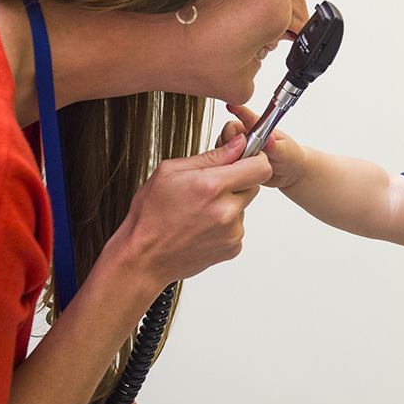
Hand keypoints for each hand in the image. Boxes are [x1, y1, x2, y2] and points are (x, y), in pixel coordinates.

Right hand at [111, 134, 269, 285]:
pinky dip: (225, 224)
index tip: (244, 160)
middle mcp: (227, 210)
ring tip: (200, 210)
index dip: (254, 159)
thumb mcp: (171, 172)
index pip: (260, 166)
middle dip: (238, 180)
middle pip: (254, 184)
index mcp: (212, 186)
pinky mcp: (233, 247)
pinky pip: (238, 226)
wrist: (143, 259)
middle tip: (211, 186)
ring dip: (229, 203)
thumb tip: (238, 144)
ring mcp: (232, 231)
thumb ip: (212, 156)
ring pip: (244, 206)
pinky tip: (201, 226)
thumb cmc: (150, 216)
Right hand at [222, 104, 306, 188]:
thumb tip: (270, 140)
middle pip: (228, 131)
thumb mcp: (286, 153)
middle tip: (242, 153)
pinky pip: (225, 159)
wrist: (290, 173)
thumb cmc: (291, 158)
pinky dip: (228, 164)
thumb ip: (275, 147)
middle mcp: (248, 136)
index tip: (231, 106)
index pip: (246, 116)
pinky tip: (237, 170)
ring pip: (224, 146)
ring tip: (243, 163)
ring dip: (229, 154)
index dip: (238, 110)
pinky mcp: (237, 160)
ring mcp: (241, 148)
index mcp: (260, 129)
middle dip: (230, 142)